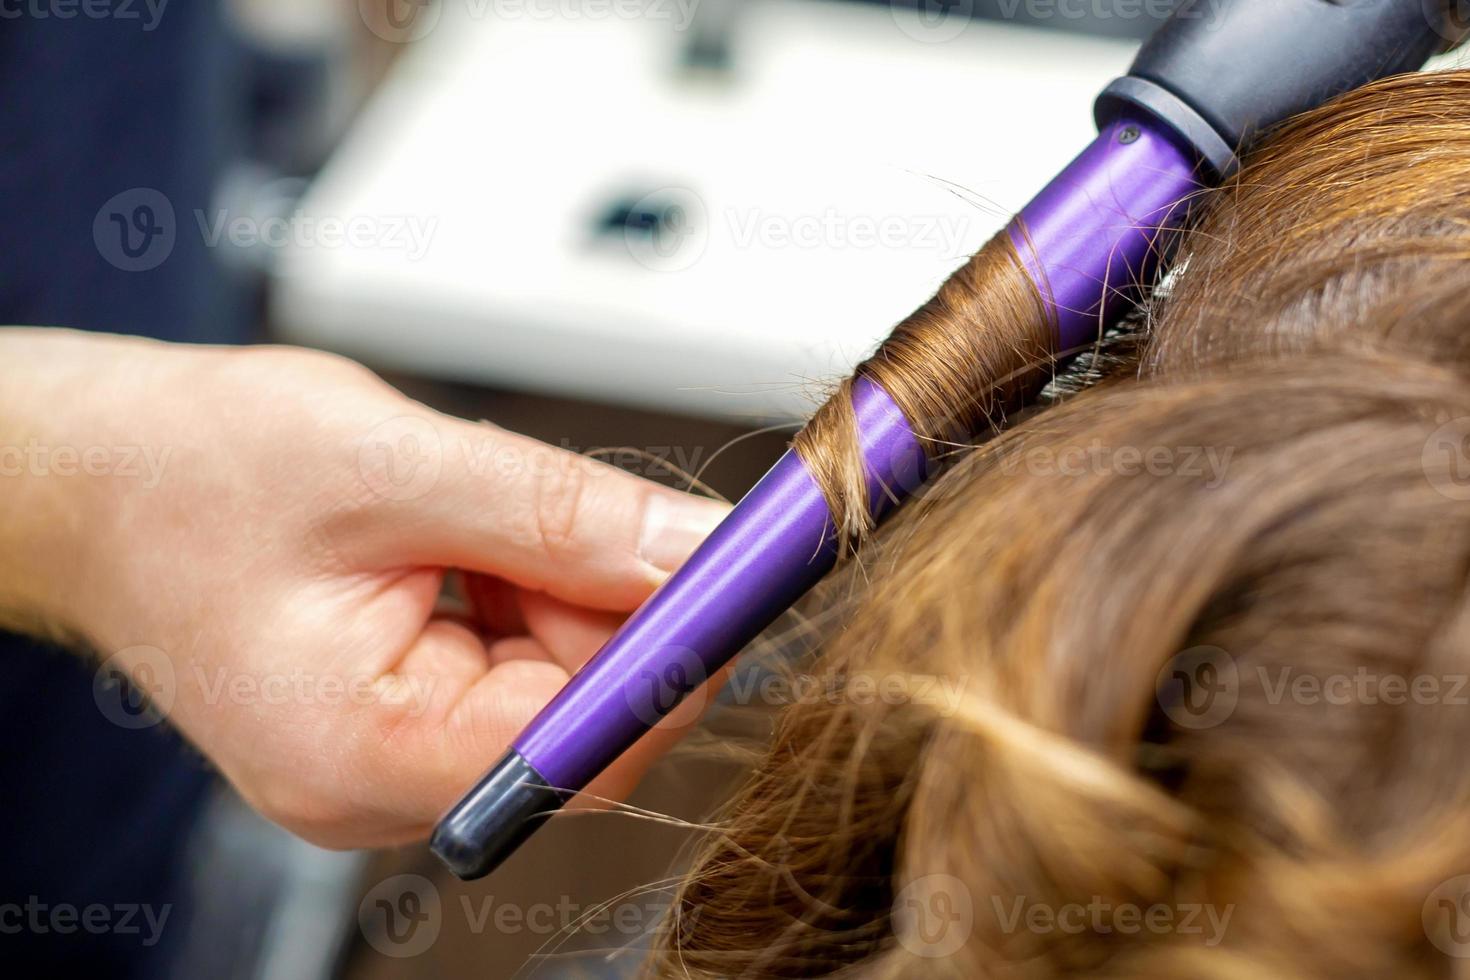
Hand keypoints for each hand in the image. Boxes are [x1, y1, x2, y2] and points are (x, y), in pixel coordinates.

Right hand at [0, 329, 729, 847]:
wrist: (86, 477)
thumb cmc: (185, 468)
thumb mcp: (389, 465)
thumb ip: (560, 514)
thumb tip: (700, 552)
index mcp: (364, 752)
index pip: (583, 744)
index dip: (668, 649)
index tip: (720, 559)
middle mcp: (381, 786)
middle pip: (582, 719)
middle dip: (599, 600)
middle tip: (538, 504)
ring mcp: (393, 759)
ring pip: (559, 681)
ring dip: (553, 583)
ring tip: (452, 516)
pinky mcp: (404, 716)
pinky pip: (516, 663)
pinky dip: (519, 587)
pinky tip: (449, 540)